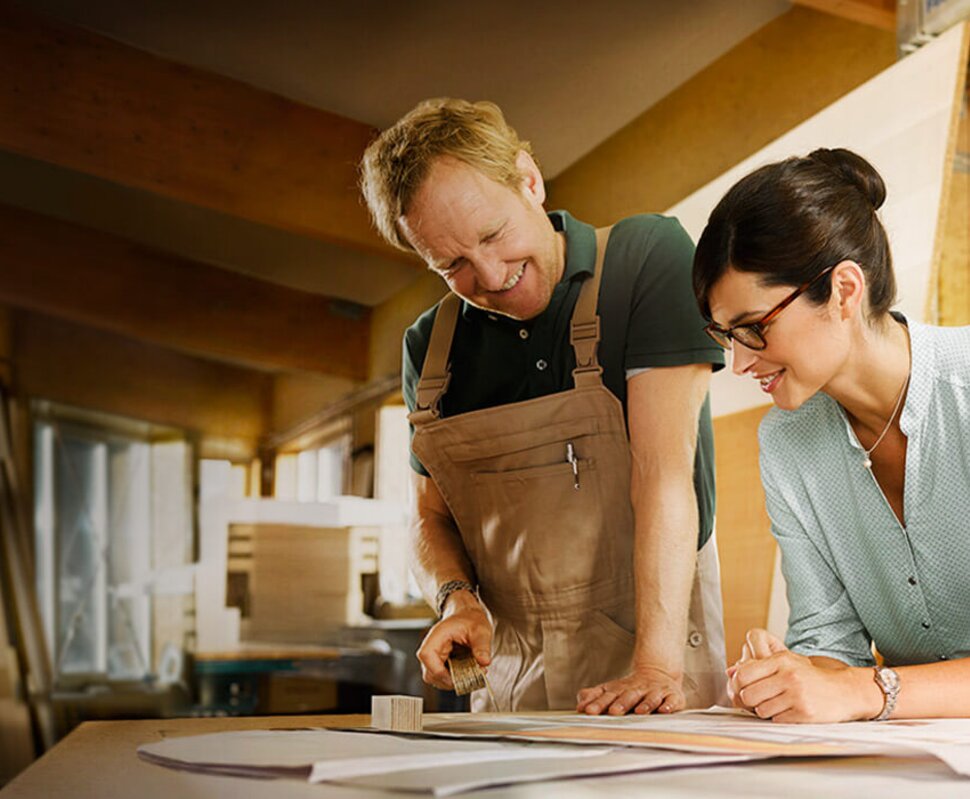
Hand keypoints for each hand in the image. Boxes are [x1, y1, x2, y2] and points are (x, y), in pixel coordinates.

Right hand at [416, 602, 491, 690]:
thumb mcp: (481, 631)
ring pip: (435, 678)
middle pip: (429, 673)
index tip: (457, 677)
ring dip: (452, 681)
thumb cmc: (470, 620)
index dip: (439, 671)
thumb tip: (484, 662)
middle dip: (449, 680)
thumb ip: (482, 646)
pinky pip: (442, 677)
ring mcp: (435, 656)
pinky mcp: (440, 663)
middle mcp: (432, 647)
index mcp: (437, 635)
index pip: (427, 656)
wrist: (468, 616)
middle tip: (468, 678)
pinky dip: (454, 679)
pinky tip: (466, 672)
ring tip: (469, 674)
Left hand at [576, 666, 684, 715]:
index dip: (597, 703)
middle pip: (628, 696)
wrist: (658, 673)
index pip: (607, 695)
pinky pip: (671, 701)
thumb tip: (580, 704)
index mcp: (620, 689)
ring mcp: (655, 692)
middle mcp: (637, 689)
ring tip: (638, 712)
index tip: (588, 711)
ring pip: (650, 698)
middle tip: (612, 712)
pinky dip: (669, 706)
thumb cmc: (630, 688)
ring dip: (645, 705)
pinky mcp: (672, 696)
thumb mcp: (611, 690)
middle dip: (620, 704)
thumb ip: (595, 696)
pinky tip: (664, 710)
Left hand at [728, 630, 878, 722]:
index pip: (743, 674)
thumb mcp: (785, 663)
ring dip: (765, 710)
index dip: (737, 685)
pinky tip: (790, 711)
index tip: (742, 689)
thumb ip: (756, 666)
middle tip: (758, 700)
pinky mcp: (804, 713)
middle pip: (747, 695)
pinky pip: (776, 720)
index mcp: (780, 660)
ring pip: (760, 710)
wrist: (844, 691)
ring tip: (778, 703)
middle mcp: (788, 676)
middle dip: (749, 701)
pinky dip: (779, 718)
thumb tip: (729, 672)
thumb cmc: (810, 677)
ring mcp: (796, 695)